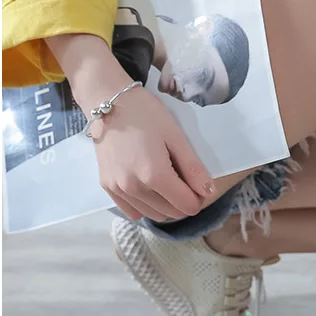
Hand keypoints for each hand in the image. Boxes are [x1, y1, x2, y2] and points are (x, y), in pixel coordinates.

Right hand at [46, 33, 213, 222]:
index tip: (196, 183)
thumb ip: (193, 168)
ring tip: (165, 181)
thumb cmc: (145, 113)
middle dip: (183, 201)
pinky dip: (146, 206)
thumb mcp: (175, 137)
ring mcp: (119, 190)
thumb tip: (209, 192)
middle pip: (172, 213)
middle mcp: (135, 188)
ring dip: (166, 206)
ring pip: (154, 215)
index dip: (198, 197)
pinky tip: (148, 188)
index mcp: (154, 175)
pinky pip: (134, 212)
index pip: (187, 206)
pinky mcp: (107, 187)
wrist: (106, 100)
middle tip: (182, 179)